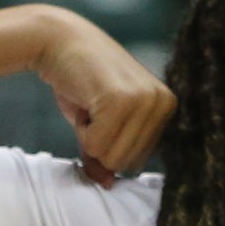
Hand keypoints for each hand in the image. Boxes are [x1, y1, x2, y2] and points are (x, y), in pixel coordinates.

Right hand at [31, 8, 175, 187]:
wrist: (58, 40)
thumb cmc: (81, 81)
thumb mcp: (100, 122)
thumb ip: (107, 154)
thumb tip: (107, 185)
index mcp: (167, 107)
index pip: (137, 161)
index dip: (109, 143)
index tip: (101, 112)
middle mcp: (163, 102)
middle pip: (125, 163)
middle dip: (99, 141)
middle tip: (93, 106)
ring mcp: (145, 100)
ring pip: (111, 157)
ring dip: (89, 136)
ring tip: (90, 103)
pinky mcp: (122, 100)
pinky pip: (96, 145)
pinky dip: (81, 129)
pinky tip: (84, 99)